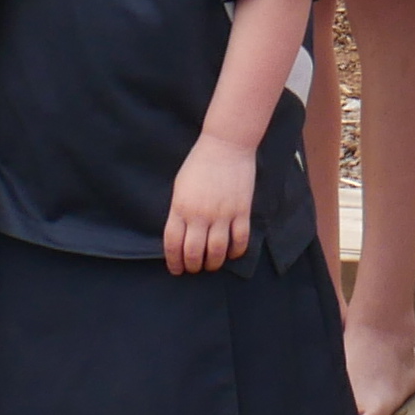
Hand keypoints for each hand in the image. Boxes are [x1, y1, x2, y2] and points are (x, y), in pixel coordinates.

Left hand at [164, 132, 255, 273]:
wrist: (226, 145)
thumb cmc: (199, 163)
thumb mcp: (180, 187)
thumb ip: (180, 212)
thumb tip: (182, 235)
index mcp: (180, 208)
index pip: (173, 244)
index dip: (174, 262)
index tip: (177, 269)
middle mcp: (200, 215)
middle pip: (194, 252)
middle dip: (193, 266)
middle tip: (195, 268)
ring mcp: (222, 214)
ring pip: (217, 251)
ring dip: (213, 263)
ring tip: (212, 264)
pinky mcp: (241, 211)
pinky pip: (240, 239)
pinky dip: (236, 251)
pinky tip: (232, 253)